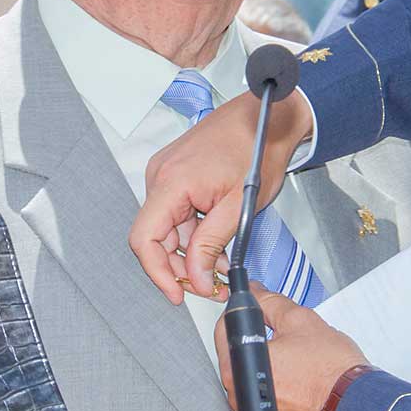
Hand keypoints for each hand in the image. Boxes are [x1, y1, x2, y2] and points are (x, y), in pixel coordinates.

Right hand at [130, 91, 313, 301]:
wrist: (266, 116)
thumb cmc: (257, 149)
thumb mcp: (239, 207)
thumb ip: (210, 244)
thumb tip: (194, 278)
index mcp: (171, 182)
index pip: (144, 239)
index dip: (157, 272)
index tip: (177, 294)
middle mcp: (160, 176)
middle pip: (155, 237)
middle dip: (181, 266)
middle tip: (211, 286)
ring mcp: (165, 173)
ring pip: (168, 228)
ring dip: (191, 251)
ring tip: (221, 265)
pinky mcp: (175, 173)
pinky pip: (175, 213)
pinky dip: (193, 233)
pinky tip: (216, 243)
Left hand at [214, 284, 366, 410]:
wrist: (358, 406)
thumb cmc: (332, 371)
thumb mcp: (299, 320)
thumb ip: (270, 302)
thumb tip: (256, 293)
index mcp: (239, 369)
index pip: (225, 331)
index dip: (242, 315)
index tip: (257, 312)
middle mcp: (242, 399)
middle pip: (240, 359)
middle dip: (260, 344)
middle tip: (288, 340)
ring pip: (258, 383)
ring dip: (274, 370)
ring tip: (301, 366)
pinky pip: (273, 405)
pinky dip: (284, 395)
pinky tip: (304, 387)